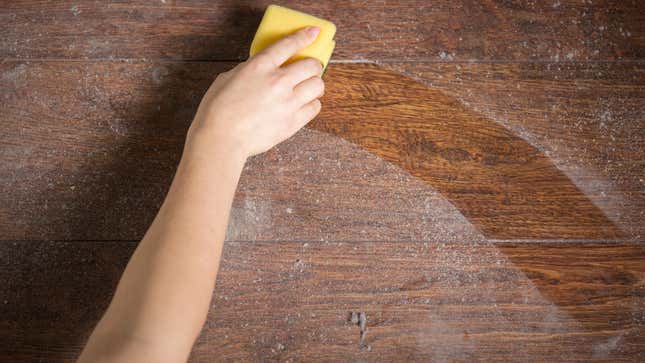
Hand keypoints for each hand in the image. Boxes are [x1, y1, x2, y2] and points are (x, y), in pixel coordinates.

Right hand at [188, 26, 324, 157]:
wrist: (221, 138)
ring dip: (315, 85)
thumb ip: (249, 70)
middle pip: (312, 65)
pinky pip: (315, 107)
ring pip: (318, 86)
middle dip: (313, 65)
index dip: (305, 36)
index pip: (289, 44)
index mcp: (260, 66)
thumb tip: (262, 70)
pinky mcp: (292, 122)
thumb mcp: (228, 78)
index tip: (314, 32)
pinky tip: (304, 105)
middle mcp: (278, 81)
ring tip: (308, 88)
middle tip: (309, 70)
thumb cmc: (218, 110)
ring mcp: (288, 102)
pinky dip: (312, 104)